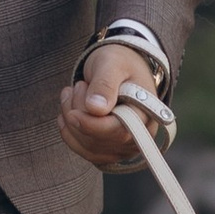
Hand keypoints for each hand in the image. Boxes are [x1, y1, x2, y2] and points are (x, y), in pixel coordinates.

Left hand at [58, 41, 160, 172]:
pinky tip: (68, 112)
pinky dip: (70, 132)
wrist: (119, 69)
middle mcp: (139, 136)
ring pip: (87, 146)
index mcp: (147, 114)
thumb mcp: (112, 63)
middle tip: (79, 86)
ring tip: (74, 92)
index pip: (119, 132)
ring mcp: (124, 147)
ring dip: (71, 120)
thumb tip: (95, 108)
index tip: (72, 114)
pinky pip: (83, 150)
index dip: (92, 126)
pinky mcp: (109, 150)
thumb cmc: (119, 63)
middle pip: (99, 140)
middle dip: (79, 114)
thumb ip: (105, 83)